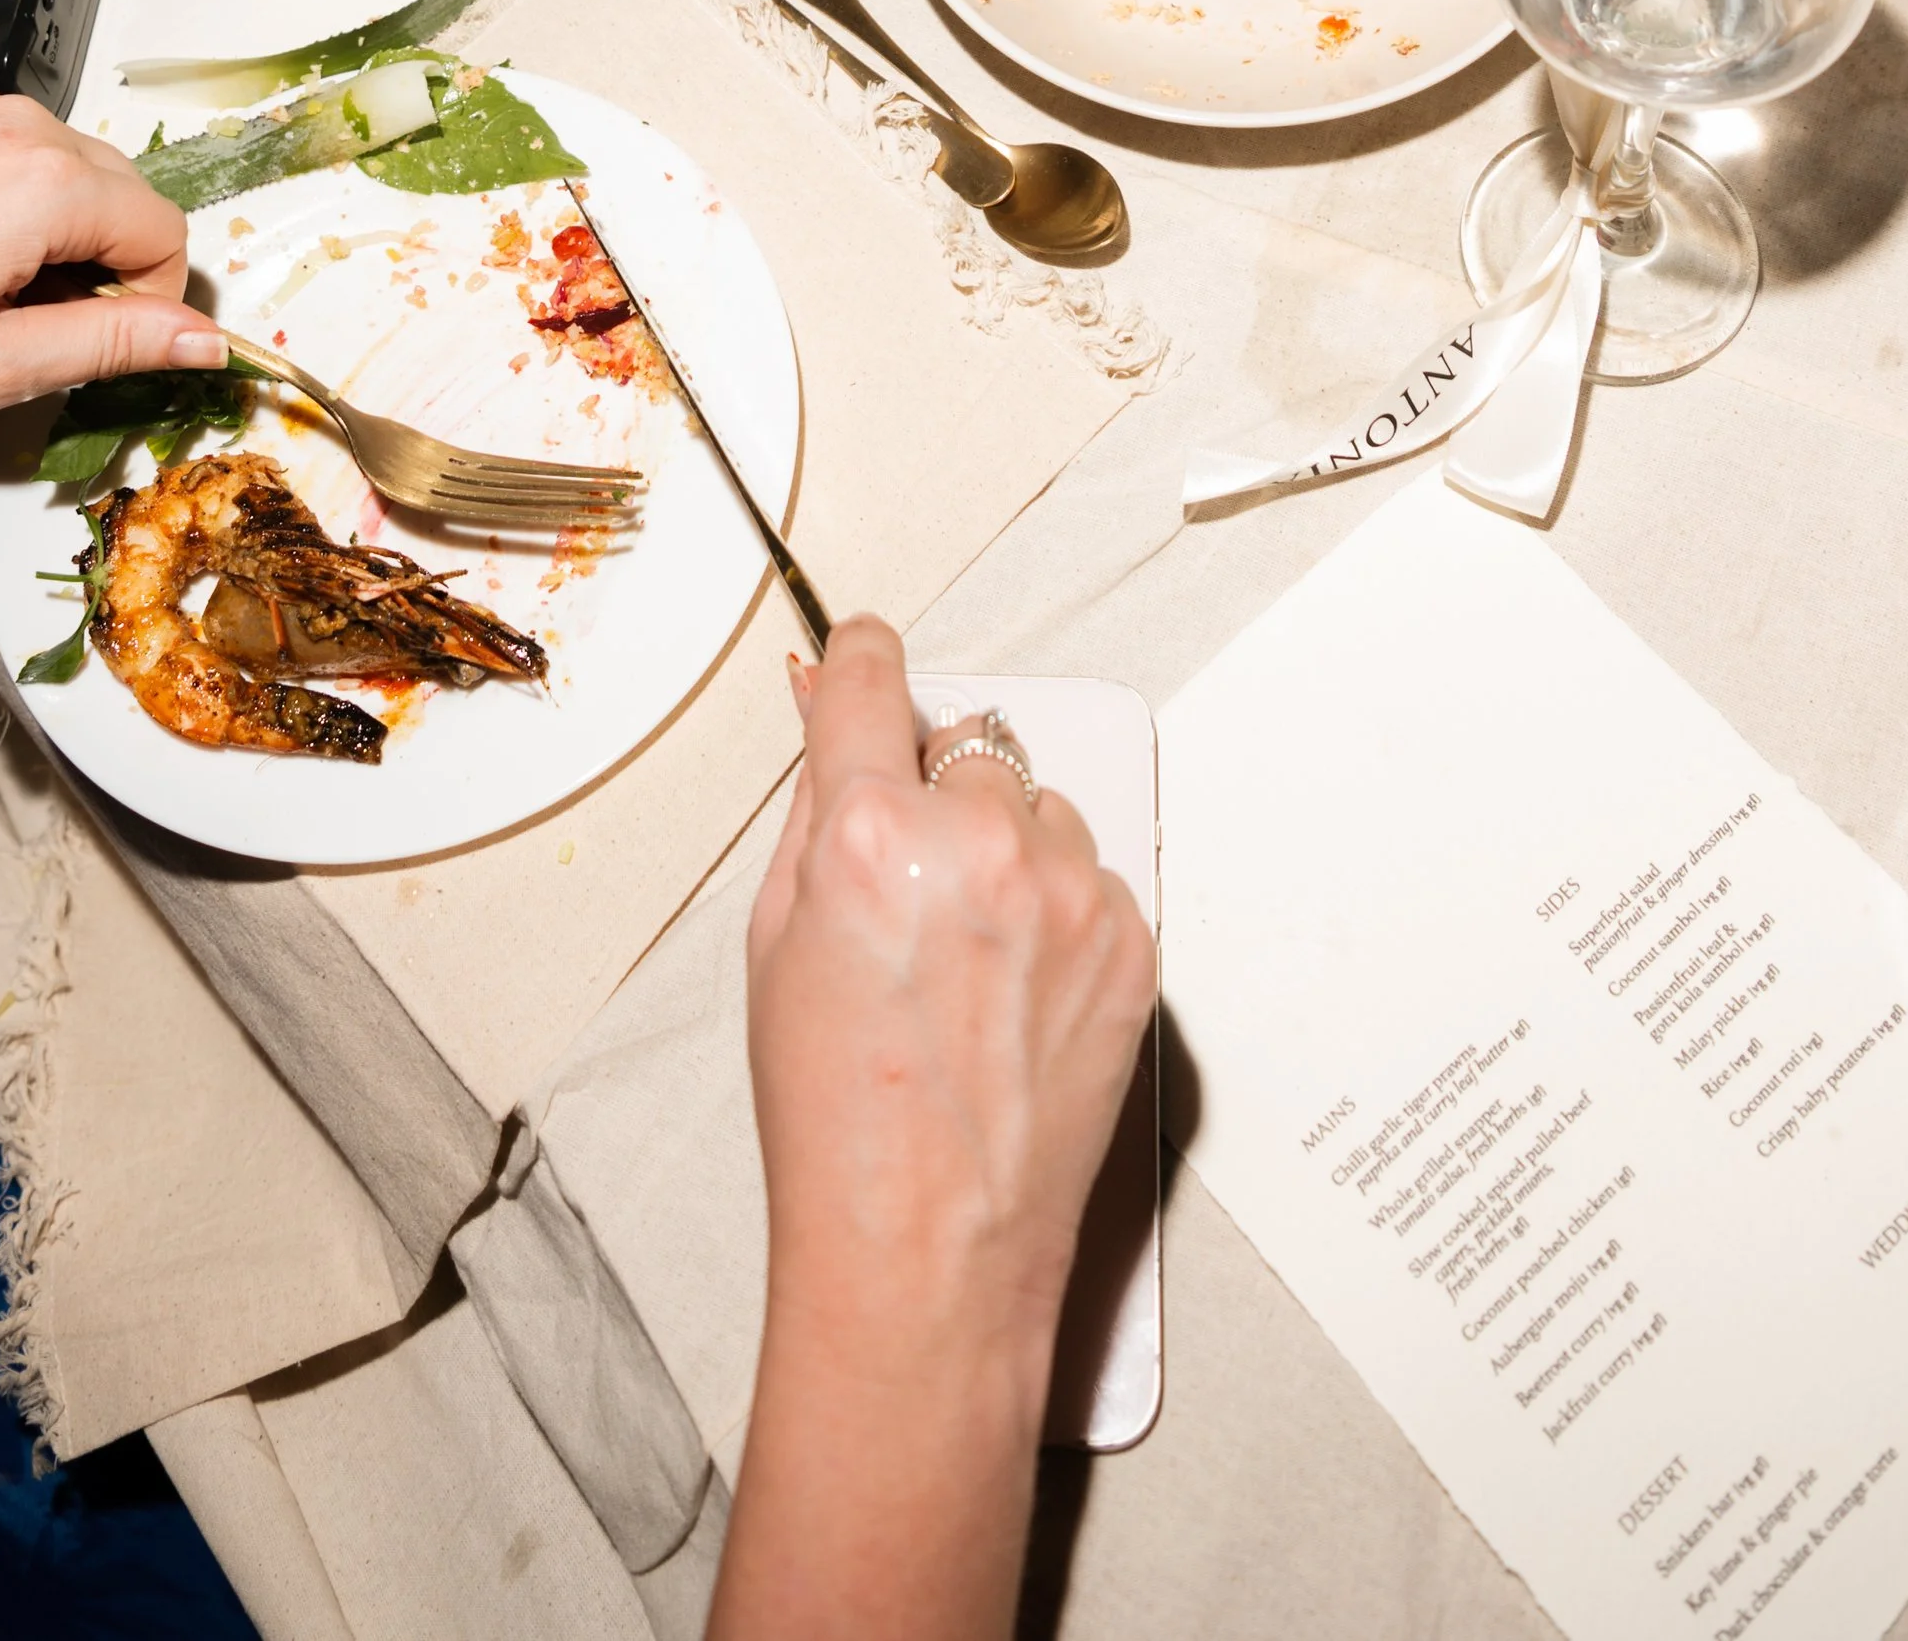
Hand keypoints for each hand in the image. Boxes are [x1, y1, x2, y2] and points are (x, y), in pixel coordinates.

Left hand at [0, 76, 224, 438]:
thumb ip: (110, 347)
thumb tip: (202, 339)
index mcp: (43, 183)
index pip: (165, 232)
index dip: (144, 299)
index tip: (88, 336)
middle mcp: (12, 119)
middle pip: (120, 188)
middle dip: (96, 258)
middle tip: (23, 319)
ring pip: (60, 161)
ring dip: (44, 221)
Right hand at [748, 620, 1152, 1360]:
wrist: (927, 1247)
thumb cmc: (836, 1118)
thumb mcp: (776, 941)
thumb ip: (814, 810)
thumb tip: (831, 714)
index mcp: (869, 832)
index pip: (873, 675)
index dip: (861, 664)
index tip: (867, 659)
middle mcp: (977, 844)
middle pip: (962, 742)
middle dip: (934, 793)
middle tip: (910, 893)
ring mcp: (1067, 893)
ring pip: (1034, 807)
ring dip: (1004, 850)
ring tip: (968, 963)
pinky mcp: (1131, 941)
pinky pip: (1087, 877)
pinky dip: (1055, 914)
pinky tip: (1016, 996)